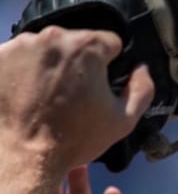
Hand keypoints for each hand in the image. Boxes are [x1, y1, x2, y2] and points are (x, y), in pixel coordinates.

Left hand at [0, 27, 152, 172]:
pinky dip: (25, 70)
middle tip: (74, 95)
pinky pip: (20, 56)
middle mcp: (51, 38)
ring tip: (48, 96)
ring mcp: (20, 45)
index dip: (111, 64)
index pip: (109, 41)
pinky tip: (28, 94)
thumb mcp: (123, 121)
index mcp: (86, 48)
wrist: (22, 155)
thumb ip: (141, 90)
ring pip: (46, 48)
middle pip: (75, 42)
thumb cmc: (74, 139)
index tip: (101, 84)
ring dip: (51, 65)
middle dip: (79, 63)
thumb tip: (140, 70)